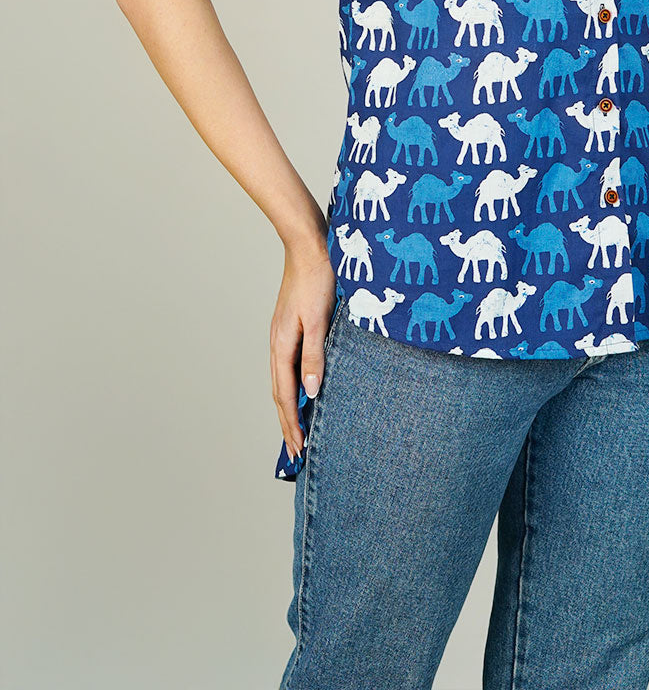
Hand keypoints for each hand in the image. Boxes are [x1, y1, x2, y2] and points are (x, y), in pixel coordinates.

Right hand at [271, 242, 337, 461]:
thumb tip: (311, 392)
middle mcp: (278, 343)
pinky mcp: (290, 327)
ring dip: (289, 407)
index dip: (293, 423)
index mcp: (283, 345)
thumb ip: (316, 355)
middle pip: (280, 393)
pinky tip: (302, 388)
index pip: (286, 395)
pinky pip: (287, 366)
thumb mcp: (320, 319)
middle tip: (295, 452)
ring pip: (282, 381)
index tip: (299, 449)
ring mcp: (282, 335)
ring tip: (296, 428)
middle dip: (287, 423)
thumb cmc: (318, 279)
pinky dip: (292, 386)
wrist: (309, 246)